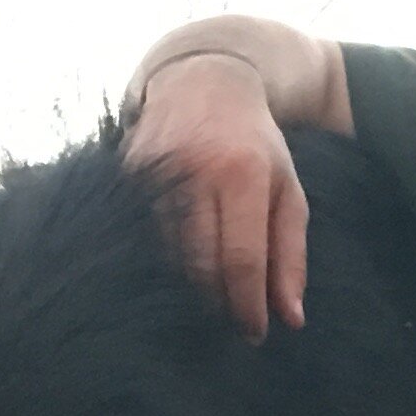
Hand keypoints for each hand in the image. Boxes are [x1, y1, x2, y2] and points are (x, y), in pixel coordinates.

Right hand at [122, 51, 308, 338]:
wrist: (204, 81)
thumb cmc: (254, 146)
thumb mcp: (286, 191)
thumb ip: (291, 254)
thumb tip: (291, 319)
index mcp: (242, 174)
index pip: (241, 259)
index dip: (246, 306)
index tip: (253, 334)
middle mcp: (195, 171)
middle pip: (200, 263)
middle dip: (217, 303)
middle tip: (228, 323)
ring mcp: (154, 171)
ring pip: (166, 255)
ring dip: (186, 287)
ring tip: (205, 300)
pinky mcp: (125, 172)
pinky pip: (141, 235)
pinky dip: (158, 259)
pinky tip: (172, 270)